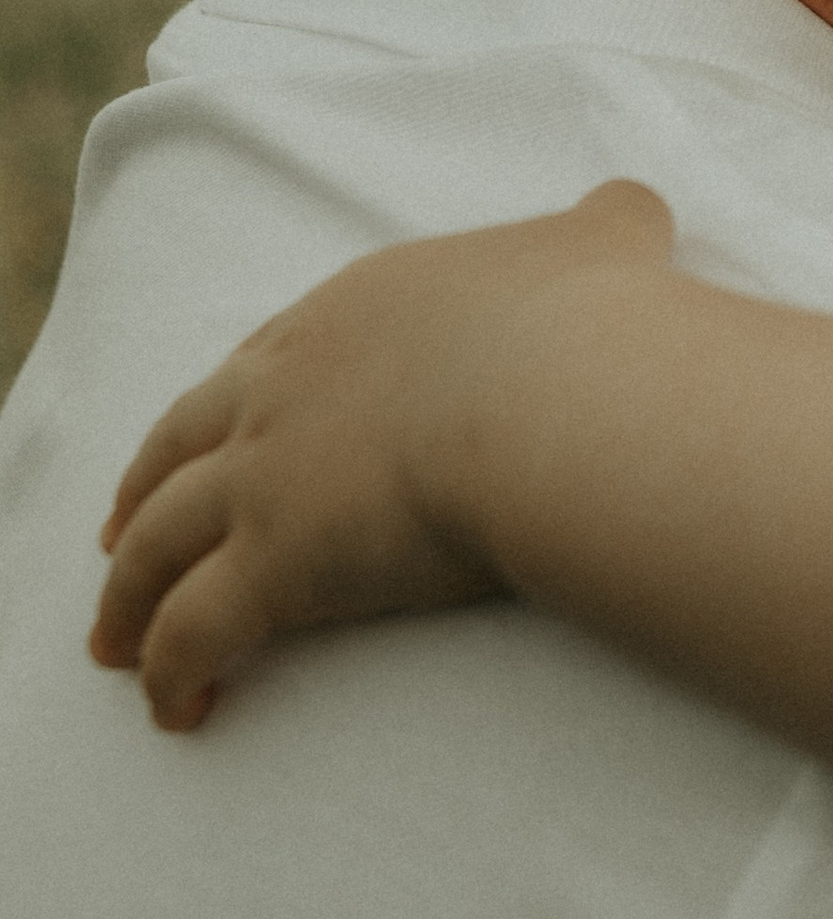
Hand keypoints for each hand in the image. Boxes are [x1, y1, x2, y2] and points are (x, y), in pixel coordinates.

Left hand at [90, 181, 675, 729]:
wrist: (560, 391)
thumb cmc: (584, 319)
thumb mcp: (600, 243)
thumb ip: (606, 225)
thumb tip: (633, 210)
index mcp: (352, 315)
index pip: (262, 358)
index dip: (232, 401)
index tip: (214, 430)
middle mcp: (285, 389)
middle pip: (180, 443)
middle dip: (144, 488)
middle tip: (119, 527)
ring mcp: (269, 476)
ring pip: (157, 541)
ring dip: (126, 593)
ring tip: (112, 641)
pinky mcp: (274, 565)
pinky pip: (193, 632)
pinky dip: (168, 671)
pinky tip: (174, 707)